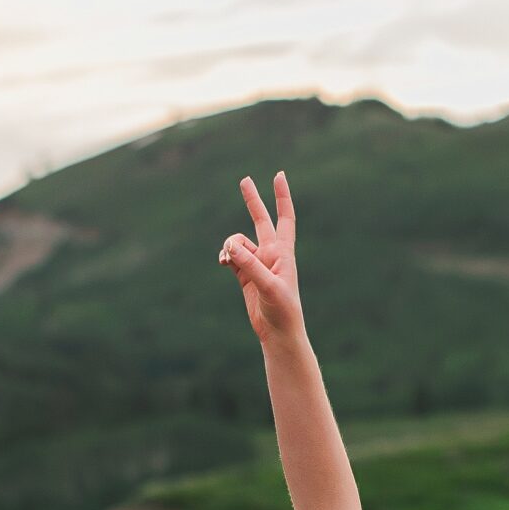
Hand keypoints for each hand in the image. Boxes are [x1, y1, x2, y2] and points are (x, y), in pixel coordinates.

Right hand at [218, 171, 307, 355]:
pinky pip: (231, 257)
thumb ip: (249, 265)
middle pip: (260, 220)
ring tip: (228, 259)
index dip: (282, 197)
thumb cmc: (282, 310)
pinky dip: (225, 256)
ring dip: (230, 246)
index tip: (279, 175)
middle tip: (244, 179)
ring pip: (238, 243)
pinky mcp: (245, 276)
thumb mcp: (268, 286)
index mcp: (283, 253)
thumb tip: (230, 246)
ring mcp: (257, 264)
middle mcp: (270, 254)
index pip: (284, 218)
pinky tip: (223, 261)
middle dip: (252, 201)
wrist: (278, 333)